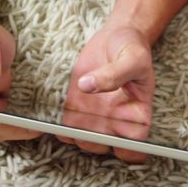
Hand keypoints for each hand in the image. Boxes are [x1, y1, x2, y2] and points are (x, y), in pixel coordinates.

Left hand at [60, 25, 154, 161]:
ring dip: (73, 132)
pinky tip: (50, 120)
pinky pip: (64, 127)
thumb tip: (87, 86)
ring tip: (74, 109)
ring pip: (81, 140)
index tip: (113, 135)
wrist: (116, 37)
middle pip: (103, 147)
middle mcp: (116, 122)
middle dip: (92, 137)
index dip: (125, 149)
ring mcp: (95, 117)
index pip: (135, 147)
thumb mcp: (132, 58)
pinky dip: (56, 127)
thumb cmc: (132, 48)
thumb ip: (114, 74)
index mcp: (137, 115)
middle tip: (86, 116)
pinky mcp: (75, 108)